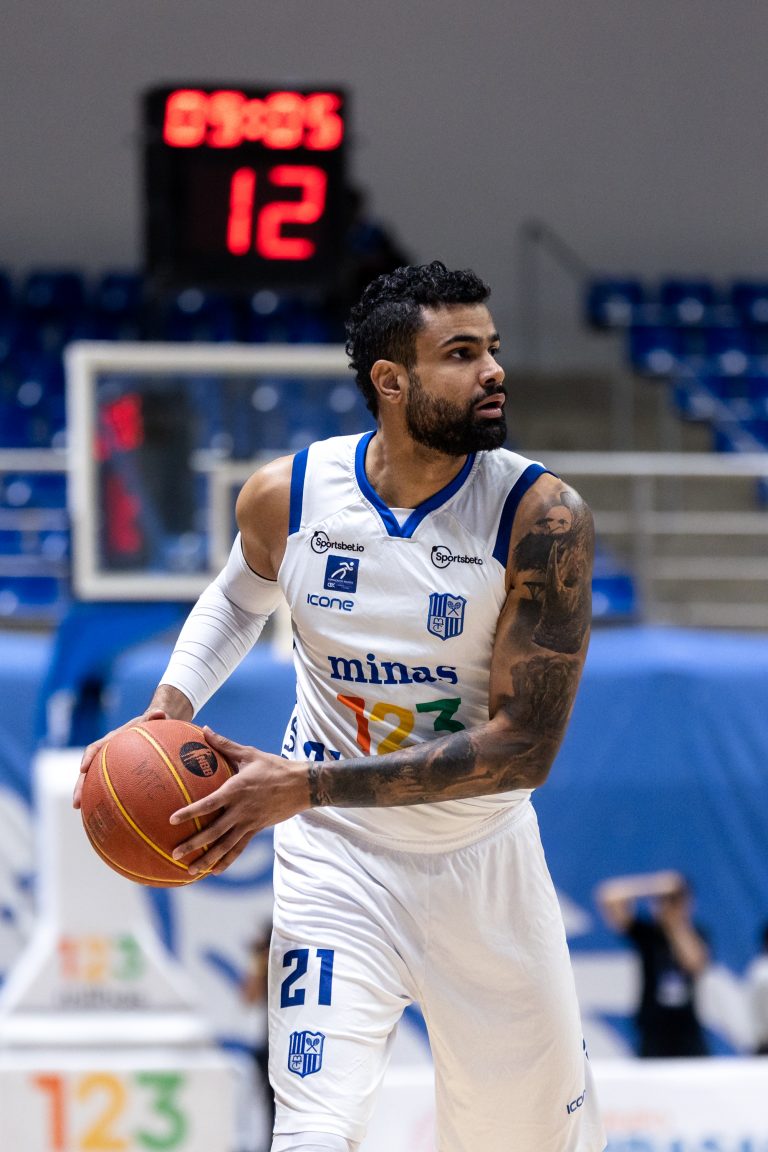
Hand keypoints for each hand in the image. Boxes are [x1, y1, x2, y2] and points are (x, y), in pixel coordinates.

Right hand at [72, 708, 167, 808]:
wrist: (149, 726)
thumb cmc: (149, 724)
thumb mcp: (152, 720)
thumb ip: (154, 717)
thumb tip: (161, 713)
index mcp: (111, 740)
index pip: (95, 748)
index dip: (88, 758)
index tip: (83, 769)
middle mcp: (105, 754)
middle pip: (88, 771)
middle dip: (80, 786)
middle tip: (76, 802)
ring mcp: (108, 765)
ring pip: (93, 782)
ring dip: (87, 795)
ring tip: (81, 811)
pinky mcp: (115, 774)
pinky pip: (108, 787)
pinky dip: (105, 799)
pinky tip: (107, 816)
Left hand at [169, 727, 309, 875]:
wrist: (302, 785)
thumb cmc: (274, 766)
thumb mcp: (249, 753)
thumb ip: (224, 744)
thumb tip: (205, 729)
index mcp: (236, 790)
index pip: (208, 804)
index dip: (190, 812)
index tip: (172, 820)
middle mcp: (240, 810)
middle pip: (213, 831)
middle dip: (193, 844)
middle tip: (174, 853)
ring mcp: (249, 822)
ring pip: (225, 845)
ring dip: (207, 859)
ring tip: (190, 872)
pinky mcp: (256, 829)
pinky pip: (239, 848)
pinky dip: (227, 860)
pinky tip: (214, 871)